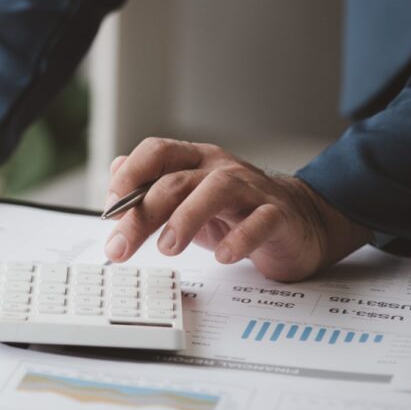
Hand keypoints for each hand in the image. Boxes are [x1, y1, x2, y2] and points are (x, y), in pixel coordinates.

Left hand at [103, 138, 371, 280]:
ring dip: (186, 219)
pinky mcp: (278, 215)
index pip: (156, 152)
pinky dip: (240, 239)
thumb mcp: (187, 200)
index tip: (109, 209)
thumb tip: (114, 174)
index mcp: (195, 161)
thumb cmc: (236, 212)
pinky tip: (223, 257)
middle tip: (120, 247)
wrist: (301, 222)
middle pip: (175, 181)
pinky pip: (260, 221)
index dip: (129, 175)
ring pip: (217, 190)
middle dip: (142, 215)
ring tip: (167, 248)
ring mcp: (252, 190)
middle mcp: (221, 170)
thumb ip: (151, 189)